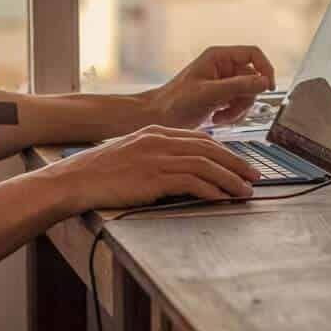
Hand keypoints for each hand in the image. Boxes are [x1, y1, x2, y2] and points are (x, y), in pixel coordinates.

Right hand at [46, 124, 258, 210]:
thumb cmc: (101, 172)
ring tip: (245, 191)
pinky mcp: (154, 177)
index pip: (200, 139)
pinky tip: (223, 198)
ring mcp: (158, 157)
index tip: (239, 163)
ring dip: (230, 179)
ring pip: (206, 165)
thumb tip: (182, 170)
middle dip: (236, 163)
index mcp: (156, 132)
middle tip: (254, 176)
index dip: (225, 152)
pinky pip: (192, 182)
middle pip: (210, 150)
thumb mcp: (133, 154)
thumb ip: (158, 156)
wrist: (76, 179)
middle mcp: (161, 140)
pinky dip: (212, 190)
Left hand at [146, 46, 276, 128]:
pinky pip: (239, 105)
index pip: (253, 54)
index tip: (268, 88)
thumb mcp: (209, 93)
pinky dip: (232, 115)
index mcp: (219, 57)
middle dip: (245, 99)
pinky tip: (216, 119)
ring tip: (220, 117)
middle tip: (231, 111)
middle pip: (253, 79)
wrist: (158, 119)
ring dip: (238, 110)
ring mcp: (223, 83)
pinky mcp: (221, 97)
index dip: (265, 69)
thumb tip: (265, 82)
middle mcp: (223, 67)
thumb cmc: (175, 102)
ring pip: (248, 95)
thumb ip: (238, 86)